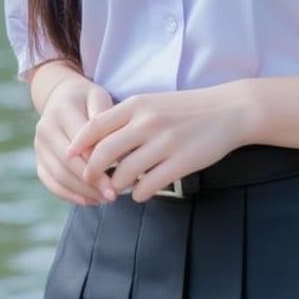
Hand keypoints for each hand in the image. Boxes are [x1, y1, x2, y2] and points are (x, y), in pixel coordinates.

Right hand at [34, 74, 114, 204]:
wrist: (62, 96)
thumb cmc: (89, 99)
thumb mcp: (99, 97)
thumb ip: (104, 118)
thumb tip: (110, 147)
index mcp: (62, 111)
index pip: (79, 144)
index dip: (97, 164)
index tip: (116, 180)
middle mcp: (45, 128)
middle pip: (67, 163)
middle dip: (90, 182)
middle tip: (113, 195)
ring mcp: (39, 146)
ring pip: (58, 175)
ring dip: (82, 191)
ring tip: (105, 198)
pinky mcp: (39, 159)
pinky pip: (50, 182)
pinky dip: (69, 195)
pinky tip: (90, 200)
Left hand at [67, 83, 252, 202]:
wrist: (229, 110)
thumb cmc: (186, 109)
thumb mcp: (152, 103)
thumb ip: (125, 120)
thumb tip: (95, 144)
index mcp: (137, 104)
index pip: (95, 126)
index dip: (77, 145)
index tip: (68, 158)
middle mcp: (147, 122)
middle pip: (103, 154)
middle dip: (92, 173)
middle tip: (92, 183)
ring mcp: (165, 142)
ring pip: (124, 174)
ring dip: (117, 187)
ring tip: (119, 189)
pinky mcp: (182, 162)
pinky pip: (148, 186)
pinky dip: (139, 194)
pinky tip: (141, 192)